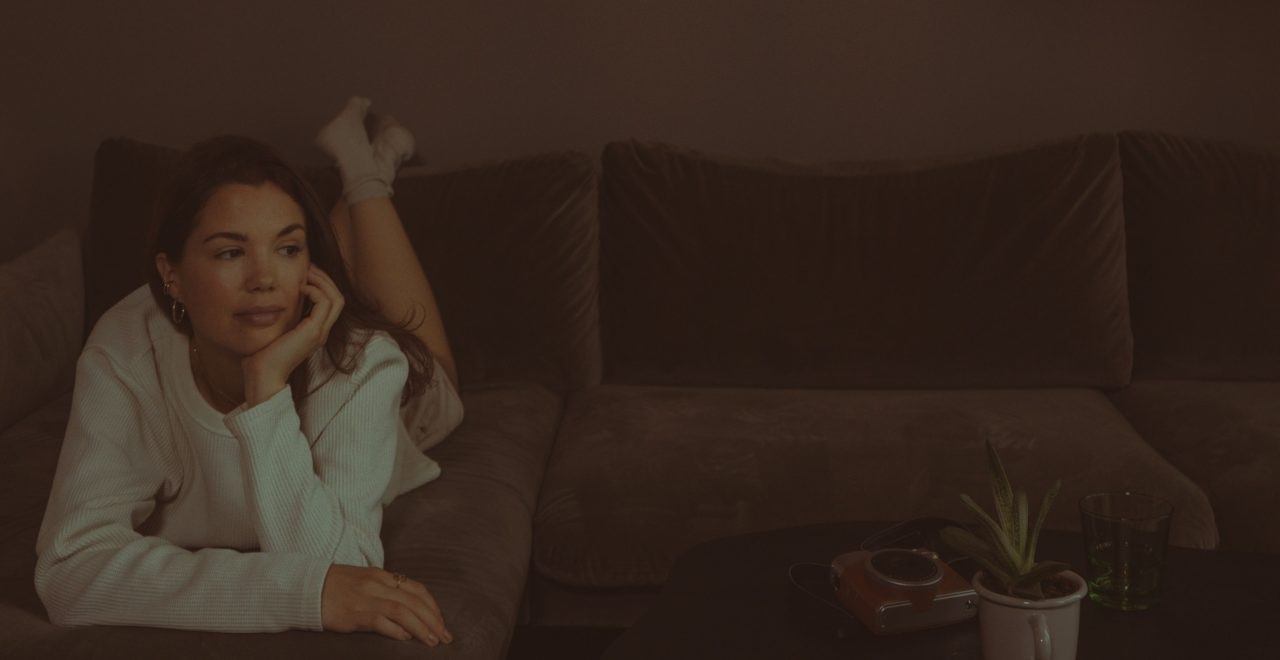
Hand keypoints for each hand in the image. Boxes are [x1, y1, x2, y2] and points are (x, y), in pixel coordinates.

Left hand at [242, 264, 344, 405]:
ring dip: (322, 280)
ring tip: (306, 272)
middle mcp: (321, 332)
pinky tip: (300, 287)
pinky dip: (316, 290)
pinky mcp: (313, 332)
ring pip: (336, 298)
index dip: (321, 284)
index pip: (330, 302)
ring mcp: (319, 332)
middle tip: (308, 266)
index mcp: (314, 331)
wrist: (262, 376)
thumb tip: (272, 298)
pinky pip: (325, 303)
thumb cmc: (262, 356)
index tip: (305, 272)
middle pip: (338, 297)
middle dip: (325, 278)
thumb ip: (280, 315)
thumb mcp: (274, 330)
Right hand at [321, 564, 452, 645]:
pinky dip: (396, 630)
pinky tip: (406, 638)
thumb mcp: (364, 582)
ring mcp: (365, 598)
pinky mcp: (353, 613)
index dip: (432, 606)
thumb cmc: (335, 587)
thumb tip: (407, 614)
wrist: (306, 587)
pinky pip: (380, 620)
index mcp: (381, 576)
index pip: (416, 589)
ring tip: (432, 641)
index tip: (441, 621)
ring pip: (402, 610)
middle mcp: (377, 584)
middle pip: (413, 601)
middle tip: (445, 636)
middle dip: (433, 619)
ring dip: (421, 627)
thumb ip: (385, 592)